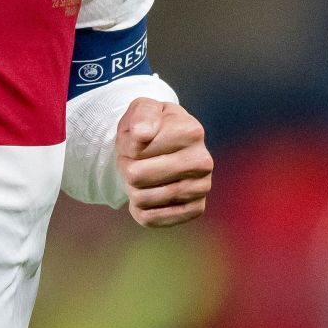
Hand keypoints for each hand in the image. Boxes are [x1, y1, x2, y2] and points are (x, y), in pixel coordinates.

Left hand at [115, 98, 213, 227]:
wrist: (165, 146)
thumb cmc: (151, 125)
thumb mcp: (143, 108)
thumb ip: (142, 114)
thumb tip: (142, 134)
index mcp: (191, 131)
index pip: (136, 149)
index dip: (125, 146)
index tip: (133, 141)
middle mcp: (202, 161)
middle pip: (137, 176)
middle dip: (126, 167)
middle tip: (133, 160)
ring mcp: (202, 187)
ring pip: (142, 199)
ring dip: (132, 188)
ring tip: (141, 175)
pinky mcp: (196, 210)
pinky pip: (151, 219)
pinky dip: (140, 209)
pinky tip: (148, 193)